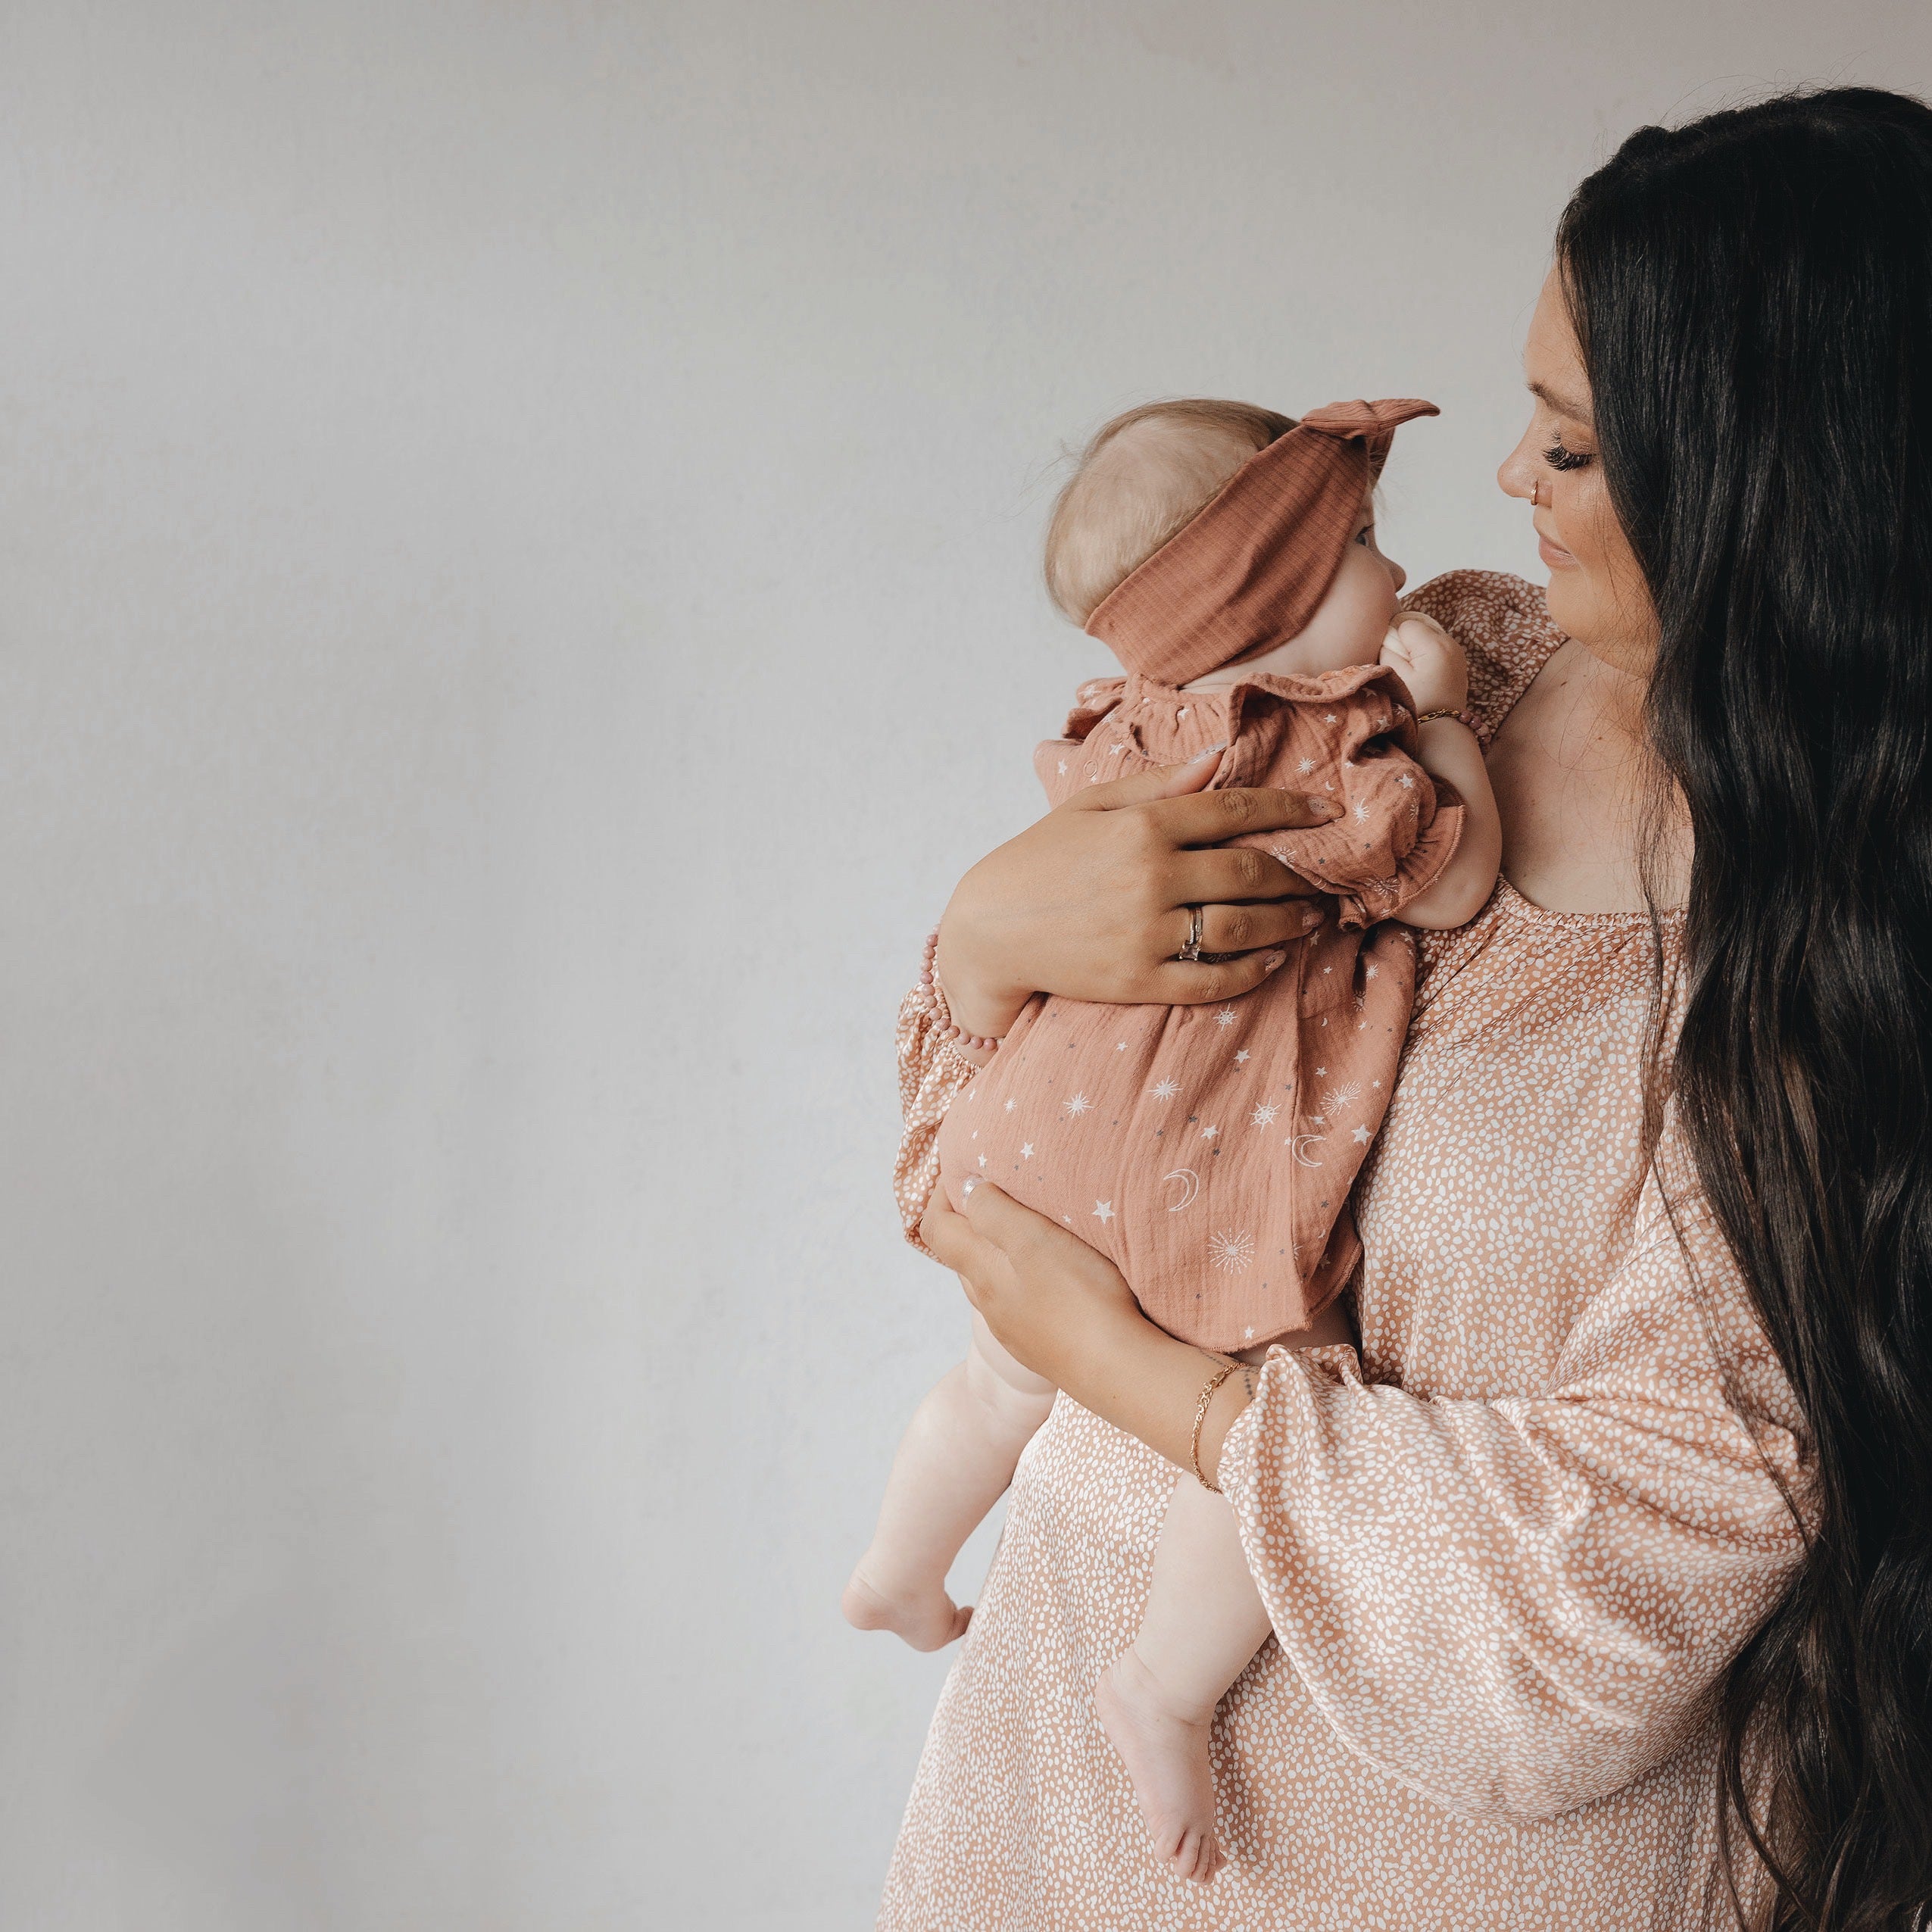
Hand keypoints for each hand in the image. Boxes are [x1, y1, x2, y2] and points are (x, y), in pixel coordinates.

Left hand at [921, 1181, 1257, 1482]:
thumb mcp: (1032, 1239)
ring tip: (1029, 1227)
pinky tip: (1053, 1275)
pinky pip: (1016, 1303)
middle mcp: (987, 1302)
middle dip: (971, 1218)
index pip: (935, 1227)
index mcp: (979, 1271)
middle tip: (1000, 1189)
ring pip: (989, 1280)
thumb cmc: (1078, 1296)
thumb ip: (992, 1211)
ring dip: (997, 1249)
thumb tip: (966, 1191)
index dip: (940, 1194)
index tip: (965, 1168)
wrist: (1116, 1369)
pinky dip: (1021, 1277)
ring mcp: (1012, 1329)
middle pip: (960, 1253)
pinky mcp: (1039, 1346)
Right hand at [935, 755, 1340, 1038]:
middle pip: (1249, 873)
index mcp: (1140, 826)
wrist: (988, 930)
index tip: (1328, 811)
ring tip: (1308, 919)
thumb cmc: (1039, 859)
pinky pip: (1210, 979)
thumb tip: (1219, 758)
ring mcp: (1144, 933)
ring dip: (1285, 924)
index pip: (1234, 811)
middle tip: (1320, 879)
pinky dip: (1249, 971)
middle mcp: (1150, 877)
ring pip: (1240, 927)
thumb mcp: (1089, 807)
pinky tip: (1269, 960)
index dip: (1289, 809)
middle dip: (1295, 875)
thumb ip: (1158, 785)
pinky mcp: (1137, 981)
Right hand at [1380, 612, 1467, 716]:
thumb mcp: (1397, 677)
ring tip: (1419, 670)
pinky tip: (1428, 672)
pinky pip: (1438, 644)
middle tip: (1409, 667)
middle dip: (1409, 642)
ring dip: (1419, 647)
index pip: (1406, 624)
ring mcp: (1457, 649)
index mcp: (1434, 645)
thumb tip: (1388, 640)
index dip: (1396, 641)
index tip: (1400, 661)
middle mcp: (1449, 641)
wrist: (1443, 726)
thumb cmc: (1418, 704)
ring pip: (1429, 634)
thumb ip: (1388, 652)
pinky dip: (1430, 652)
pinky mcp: (1459, 658)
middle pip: (1419, 626)